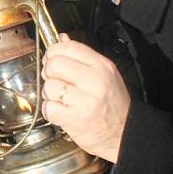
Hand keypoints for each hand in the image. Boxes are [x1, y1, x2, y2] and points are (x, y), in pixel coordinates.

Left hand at [41, 35, 129, 162]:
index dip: (53, 52)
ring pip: (49, 86)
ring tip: (62, 100)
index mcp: (101, 66)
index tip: (52, 60)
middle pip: (54, 64)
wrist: (124, 134)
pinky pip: (48, 107)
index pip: (68, 47)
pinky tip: (61, 112)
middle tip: (57, 82)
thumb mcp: (104, 75)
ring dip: (50, 95)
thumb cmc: (113, 105)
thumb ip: (81, 57)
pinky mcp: (74, 118)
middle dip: (49, 74)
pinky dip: (50, 111)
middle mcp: (94, 80)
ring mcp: (84, 100)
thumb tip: (62, 39)